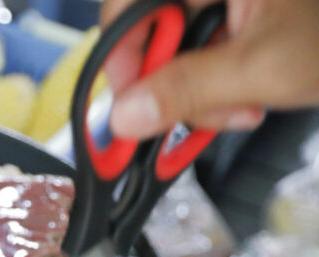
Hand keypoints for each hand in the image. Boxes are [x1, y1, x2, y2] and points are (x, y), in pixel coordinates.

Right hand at [101, 0, 318, 138]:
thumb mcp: (264, 69)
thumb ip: (187, 93)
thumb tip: (124, 117)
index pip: (125, 5)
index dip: (120, 54)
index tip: (129, 103)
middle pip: (153, 27)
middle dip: (171, 81)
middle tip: (199, 115)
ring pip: (180, 43)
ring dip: (199, 88)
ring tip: (241, 108)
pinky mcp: (245, 12)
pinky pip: (207, 45)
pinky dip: (219, 78)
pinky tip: (247, 95)